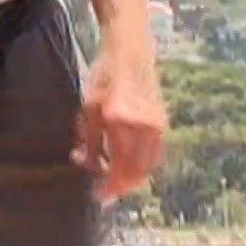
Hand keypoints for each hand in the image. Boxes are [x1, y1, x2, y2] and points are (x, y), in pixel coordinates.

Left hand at [71, 32, 166, 200]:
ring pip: (146, 165)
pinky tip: (125, 160)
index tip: (96, 194)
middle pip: (135, 171)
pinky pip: (153, 152)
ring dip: (130, 175)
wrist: (129, 50)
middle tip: (103, 189)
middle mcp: (142, 126)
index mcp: (120, 121)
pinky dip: (140, 162)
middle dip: (119, 185)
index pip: (117, 166)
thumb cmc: (103, 74)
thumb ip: (87, 139)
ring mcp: (156, 124)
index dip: (108, 185)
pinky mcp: (162, 121)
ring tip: (112, 175)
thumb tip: (83, 164)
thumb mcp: (88, 107)